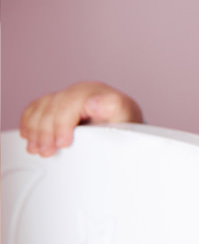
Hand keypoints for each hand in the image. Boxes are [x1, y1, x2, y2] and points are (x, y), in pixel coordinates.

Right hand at [19, 81, 142, 156]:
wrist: (121, 124)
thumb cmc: (122, 122)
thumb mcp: (125, 117)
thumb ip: (113, 108)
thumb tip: (94, 103)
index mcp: (95, 92)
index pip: (70, 104)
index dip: (62, 125)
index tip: (64, 143)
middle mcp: (78, 92)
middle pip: (52, 108)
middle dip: (46, 132)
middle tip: (48, 151)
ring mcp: (65, 97)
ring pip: (40, 108)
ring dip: (35, 131)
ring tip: (38, 149)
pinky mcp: (55, 104)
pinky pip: (34, 109)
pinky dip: (29, 123)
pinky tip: (29, 137)